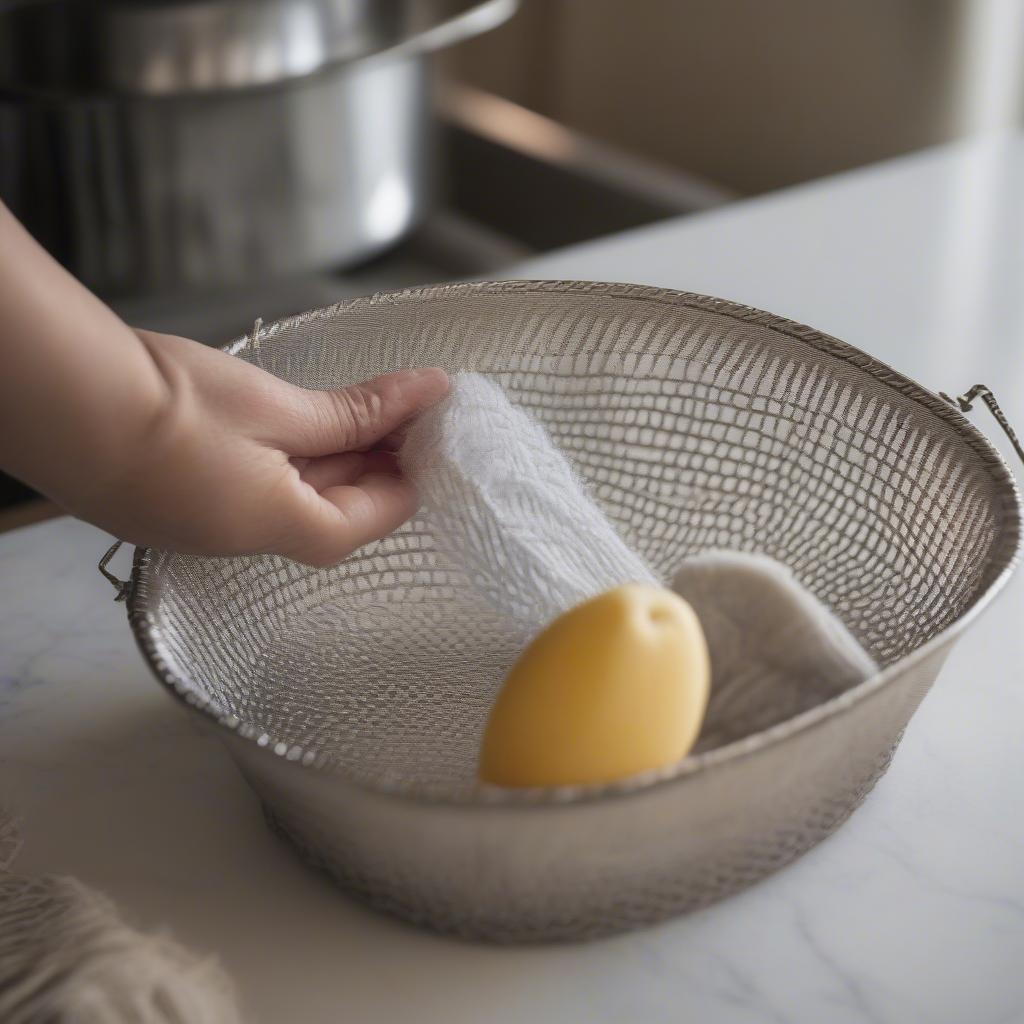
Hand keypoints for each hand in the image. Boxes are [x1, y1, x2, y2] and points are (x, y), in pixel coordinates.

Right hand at [76, 330, 448, 565]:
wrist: (59, 399)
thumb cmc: (170, 403)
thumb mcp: (278, 405)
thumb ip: (357, 411)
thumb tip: (427, 394)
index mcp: (279, 526)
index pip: (373, 519)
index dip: (410, 476)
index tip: (430, 431)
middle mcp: (245, 540)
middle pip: (335, 513)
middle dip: (375, 463)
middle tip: (405, 414)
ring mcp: (206, 527)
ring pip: (294, 499)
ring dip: (334, 459)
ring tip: (362, 411)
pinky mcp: (177, 503)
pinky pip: (254, 490)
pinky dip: (289, 460)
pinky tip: (298, 425)